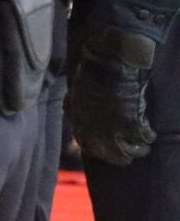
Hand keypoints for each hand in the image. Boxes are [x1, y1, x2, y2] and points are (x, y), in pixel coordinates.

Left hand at [66, 25, 155, 165]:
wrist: (108, 63)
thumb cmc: (92, 73)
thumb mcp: (75, 91)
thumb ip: (72, 105)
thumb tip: (68, 111)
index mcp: (79, 122)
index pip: (86, 145)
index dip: (98, 150)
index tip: (106, 150)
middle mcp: (94, 130)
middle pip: (108, 154)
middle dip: (120, 157)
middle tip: (129, 156)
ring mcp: (112, 128)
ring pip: (128, 151)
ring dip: (137, 150)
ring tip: (143, 148)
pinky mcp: (131, 122)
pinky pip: (143, 137)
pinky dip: (148, 137)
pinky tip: (150, 135)